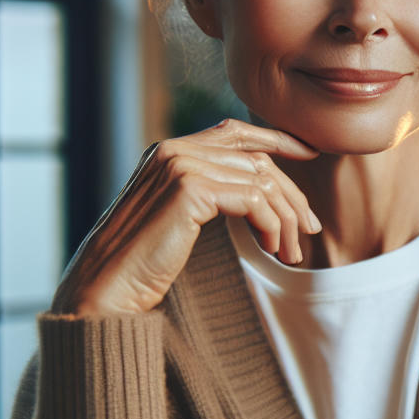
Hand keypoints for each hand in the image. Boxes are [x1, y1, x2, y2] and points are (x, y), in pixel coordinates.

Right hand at [51, 120, 320, 315]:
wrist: (107, 287)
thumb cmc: (143, 260)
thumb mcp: (180, 215)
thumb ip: (210, 190)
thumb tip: (261, 185)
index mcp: (170, 150)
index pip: (237, 132)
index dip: (279, 139)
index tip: (311, 152)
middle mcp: (175, 150)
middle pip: (257, 160)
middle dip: (292, 196)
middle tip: (312, 229)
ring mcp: (180, 166)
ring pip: (262, 182)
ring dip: (286, 219)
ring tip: (292, 253)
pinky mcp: (189, 190)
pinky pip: (255, 200)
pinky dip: (272, 226)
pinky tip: (273, 250)